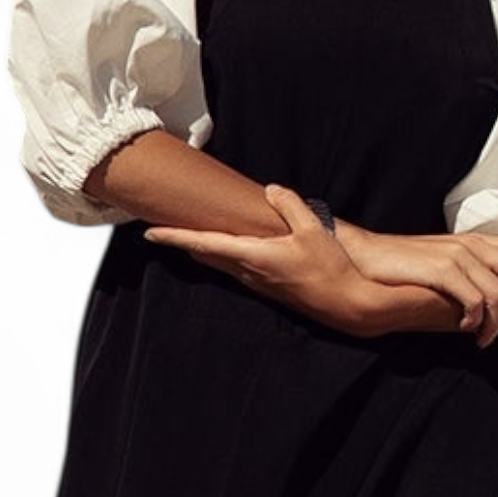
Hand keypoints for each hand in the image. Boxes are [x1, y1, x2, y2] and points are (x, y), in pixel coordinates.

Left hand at [142, 185, 374, 334]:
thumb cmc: (331, 268)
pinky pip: (235, 269)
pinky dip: (222, 256)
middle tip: (162, 229)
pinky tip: (227, 250)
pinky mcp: (268, 288)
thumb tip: (271, 190)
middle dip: (182, 241)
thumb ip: (290, 206)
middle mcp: (249, 272)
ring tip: (187, 235)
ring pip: (219, 263)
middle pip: (205, 255)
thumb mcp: (313, 230)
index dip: (174, 237)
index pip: (203, 244)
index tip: (150, 233)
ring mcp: (257, 283)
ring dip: (202, 249)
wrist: (347, 306)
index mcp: (253, 255)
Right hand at [337, 222, 497, 346]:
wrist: (365, 261)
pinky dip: (477, 319)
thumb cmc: (403, 268)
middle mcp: (472, 245)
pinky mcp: (442, 269)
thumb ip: (470, 276)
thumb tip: (492, 302)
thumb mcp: (443, 266)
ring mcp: (458, 256)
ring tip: (486, 340)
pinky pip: (475, 298)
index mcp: (474, 241)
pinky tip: (467, 329)